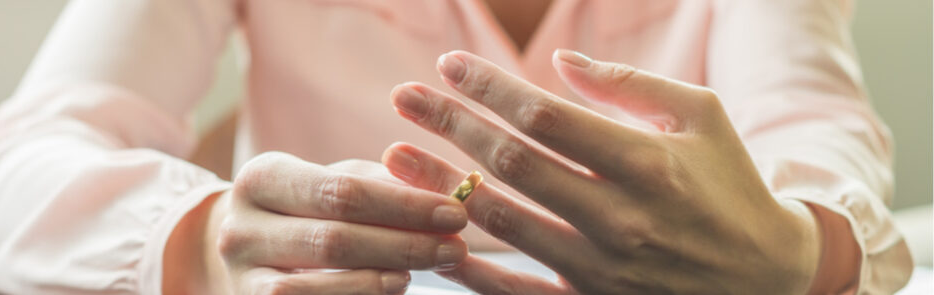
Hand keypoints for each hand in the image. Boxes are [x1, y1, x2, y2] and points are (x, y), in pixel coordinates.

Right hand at [205, 152, 469, 293]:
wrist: (243, 250)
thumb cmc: (307, 208)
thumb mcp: (334, 182)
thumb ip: (383, 184)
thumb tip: (448, 194)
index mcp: (261, 178)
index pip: (341, 191)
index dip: (404, 205)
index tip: (455, 212)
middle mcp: (239, 229)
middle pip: (334, 241)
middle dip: (405, 244)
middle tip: (457, 246)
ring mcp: (242, 278)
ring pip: (318, 288)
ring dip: (382, 282)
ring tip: (427, 269)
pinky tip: (394, 289)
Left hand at [383, 50, 822, 293]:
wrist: (768, 279)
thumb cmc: (730, 184)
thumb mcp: (701, 116)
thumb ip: (628, 85)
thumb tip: (558, 63)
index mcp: (648, 163)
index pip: (546, 117)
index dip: (490, 88)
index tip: (449, 66)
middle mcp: (621, 218)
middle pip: (512, 164)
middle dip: (450, 124)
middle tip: (403, 97)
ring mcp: (602, 270)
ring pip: (501, 223)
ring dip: (441, 185)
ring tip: (395, 154)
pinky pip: (515, 292)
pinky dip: (468, 267)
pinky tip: (430, 236)